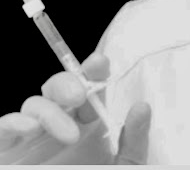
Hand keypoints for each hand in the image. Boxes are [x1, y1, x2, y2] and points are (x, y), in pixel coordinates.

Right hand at [0, 52, 151, 163]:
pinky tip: (27, 129)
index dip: (92, 71)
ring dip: (48, 111)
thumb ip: (133, 141)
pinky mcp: (7, 156)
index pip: (88, 88)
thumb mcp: (125, 167)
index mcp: (86, 125)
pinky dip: (11, 123)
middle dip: (67, 83)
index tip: (100, 64)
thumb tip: (141, 106)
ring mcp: (30, 141)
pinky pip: (1, 130)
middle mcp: (57, 127)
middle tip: (80, 96)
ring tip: (67, 134)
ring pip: (32, 105)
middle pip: (57, 88)